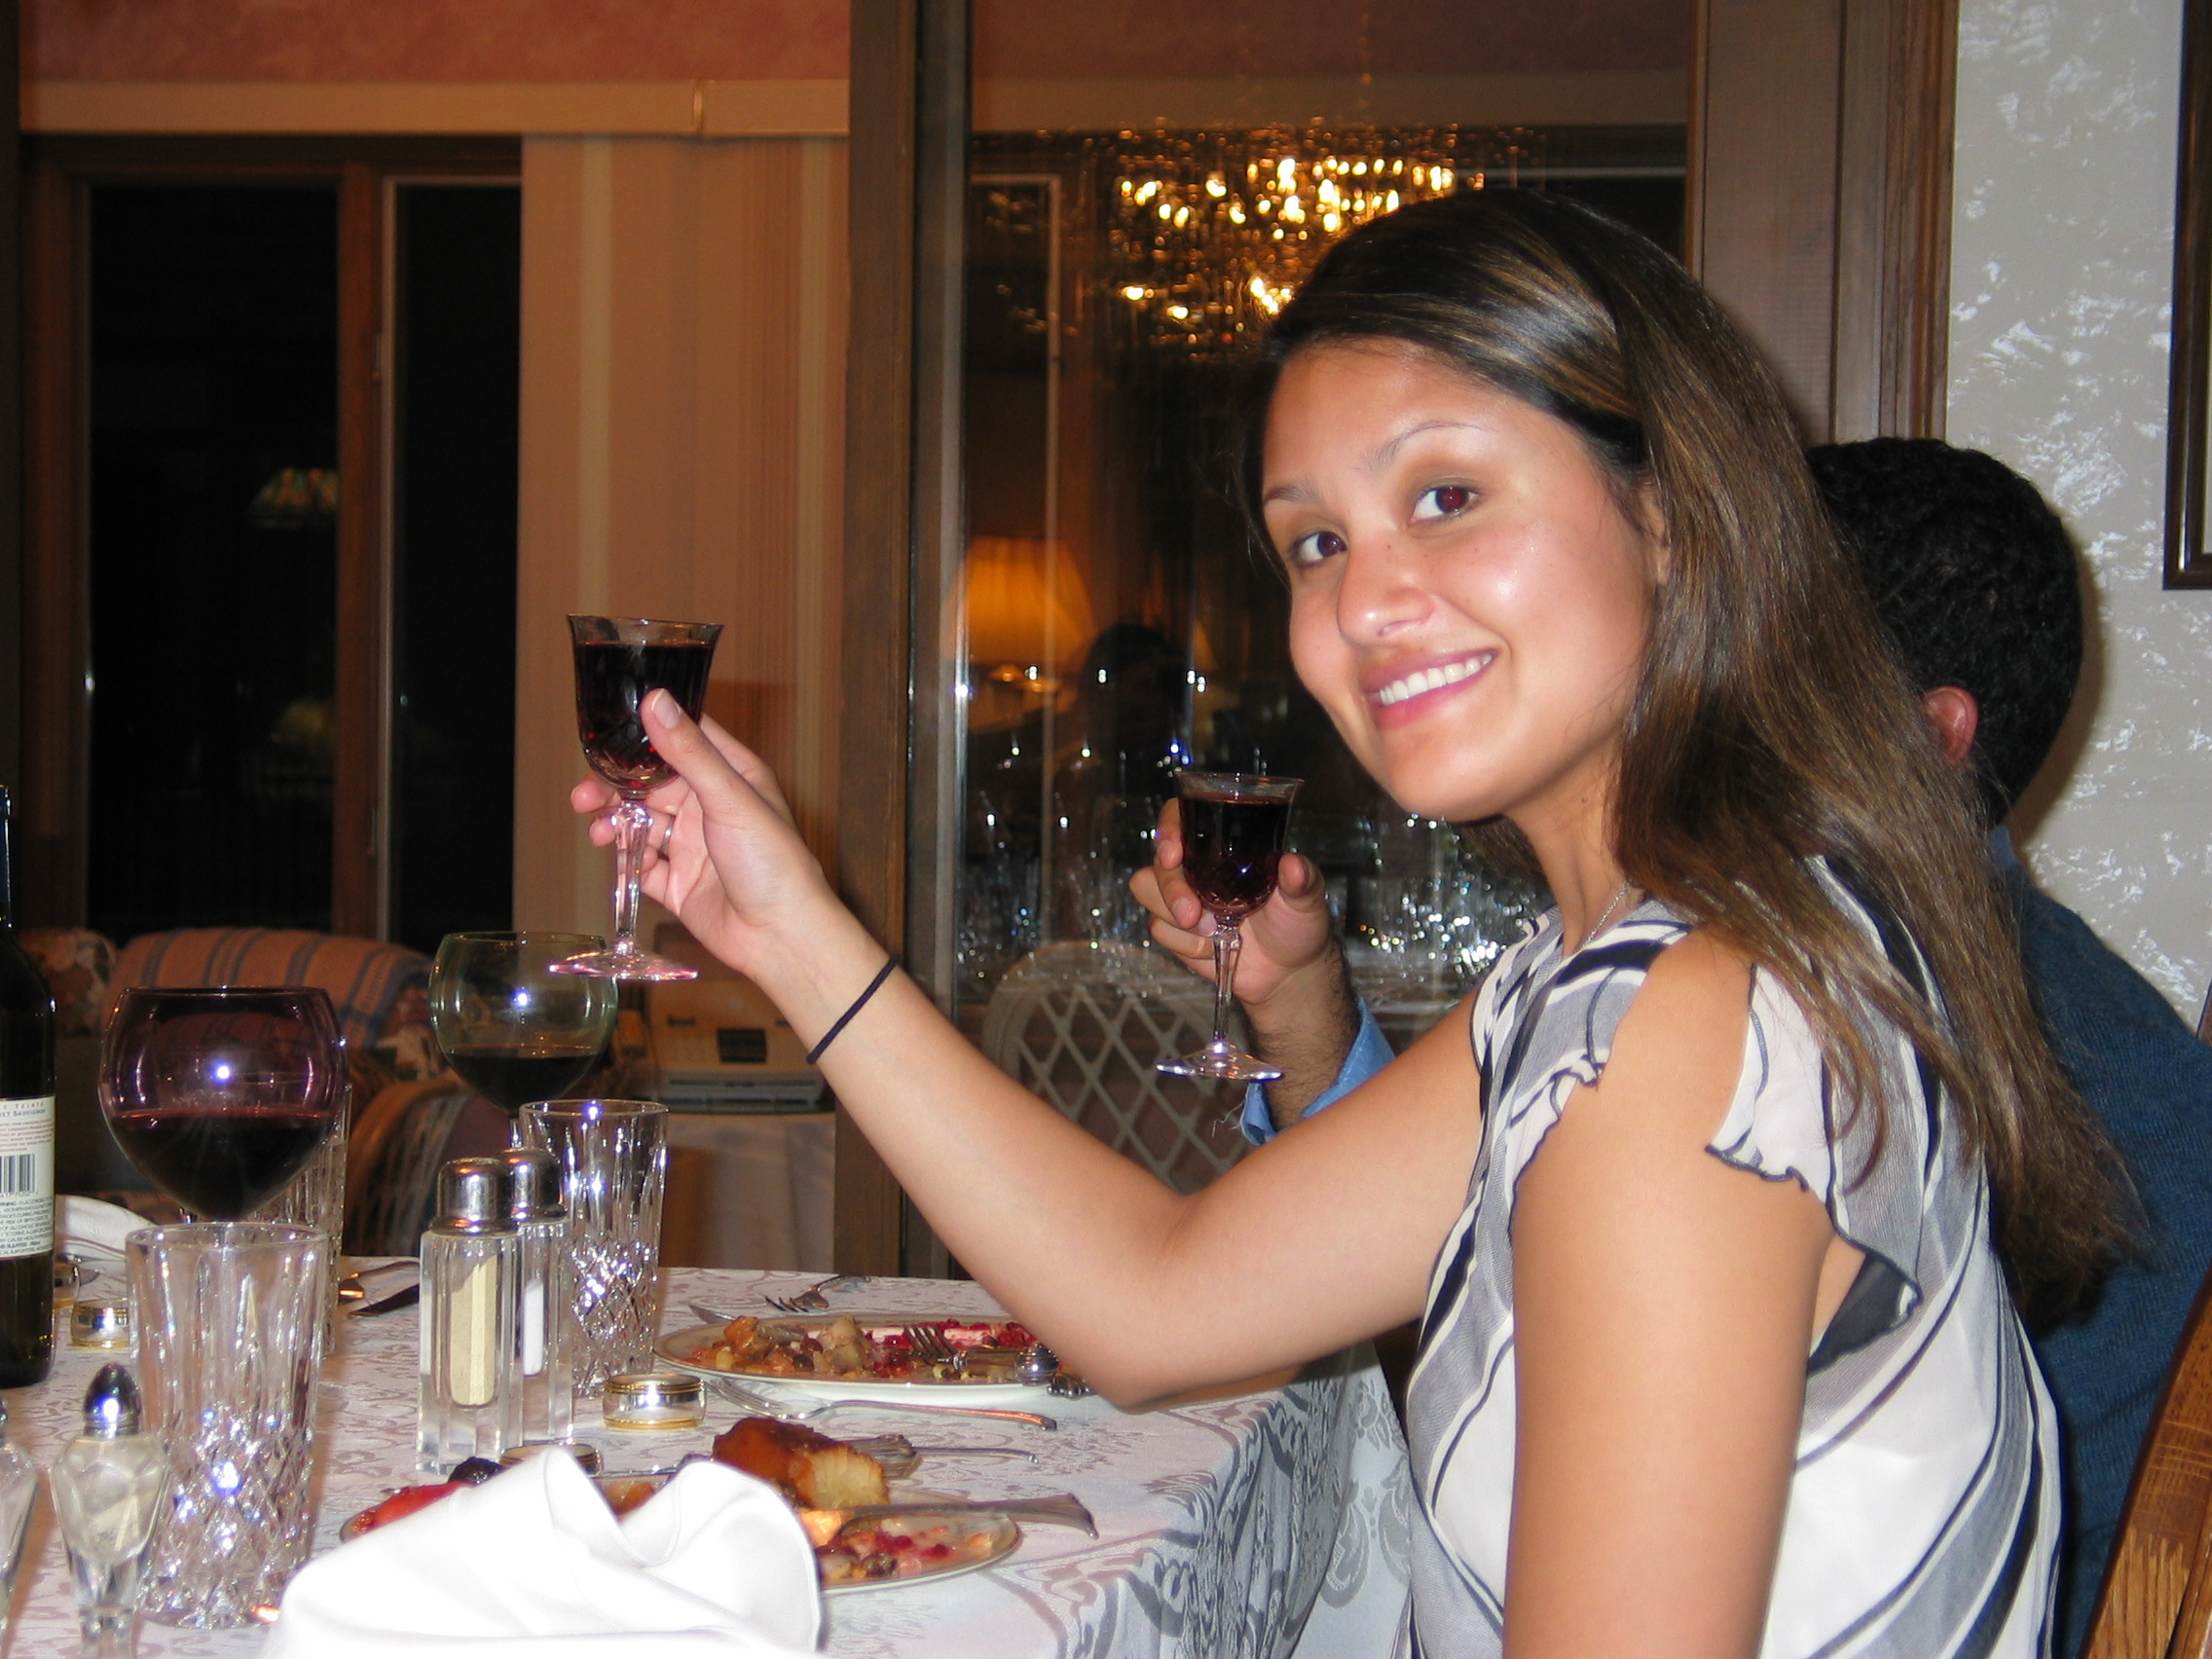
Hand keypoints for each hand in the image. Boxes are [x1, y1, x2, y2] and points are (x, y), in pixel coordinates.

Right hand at [569, 692, 835, 980]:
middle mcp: (710, 806)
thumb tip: (655, 700)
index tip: (607, 735)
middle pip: (651, 784)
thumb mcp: (728, 798)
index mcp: (731, 776)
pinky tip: (615, 863)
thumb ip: (689, 752)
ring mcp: (693, 845)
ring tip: (597, 832)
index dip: (646, 734)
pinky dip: (624, 863)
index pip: (684, 739)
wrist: (779, 937)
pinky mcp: (679, 883)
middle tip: (585, 795)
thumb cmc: (773, 862)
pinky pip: (641, 866)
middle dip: (616, 787)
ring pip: (641, 823)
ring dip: (615, 824)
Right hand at [1130, 798, 1338, 1010]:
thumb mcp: (1306, 898)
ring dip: (1173, 915)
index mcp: (1224, 847)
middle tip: (1193, 915)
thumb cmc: (1298, 925)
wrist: (1288, 973)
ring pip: (1147, 891)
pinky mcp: (1176, 930)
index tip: (1174, 854)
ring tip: (1212, 931)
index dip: (1169, 829)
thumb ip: (1302, 880)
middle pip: (1158, 860)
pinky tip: (1212, 947)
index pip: (1181, 818)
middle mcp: (1197, 867)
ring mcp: (1183, 897)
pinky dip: (1185, 943)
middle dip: (1170, 888)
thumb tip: (1293, 864)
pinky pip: (1159, 929)